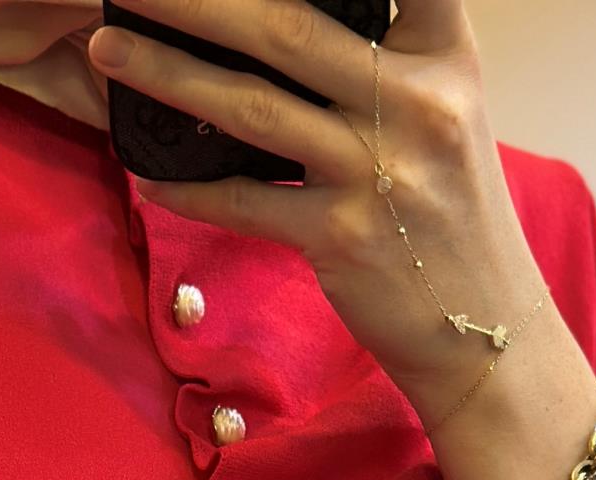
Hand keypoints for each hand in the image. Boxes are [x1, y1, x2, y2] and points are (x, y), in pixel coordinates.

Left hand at [84, 0, 587, 433]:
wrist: (487, 330)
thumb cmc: (451, 216)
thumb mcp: (447, 112)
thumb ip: (389, 55)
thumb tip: (284, 23)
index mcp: (444, 55)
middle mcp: (415, 103)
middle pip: (286, 26)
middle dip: (195, 0)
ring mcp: (378, 173)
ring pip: (253, 107)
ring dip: (168, 75)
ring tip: (108, 50)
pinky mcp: (342, 239)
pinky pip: (246, 205)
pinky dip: (189, 190)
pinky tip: (144, 173)